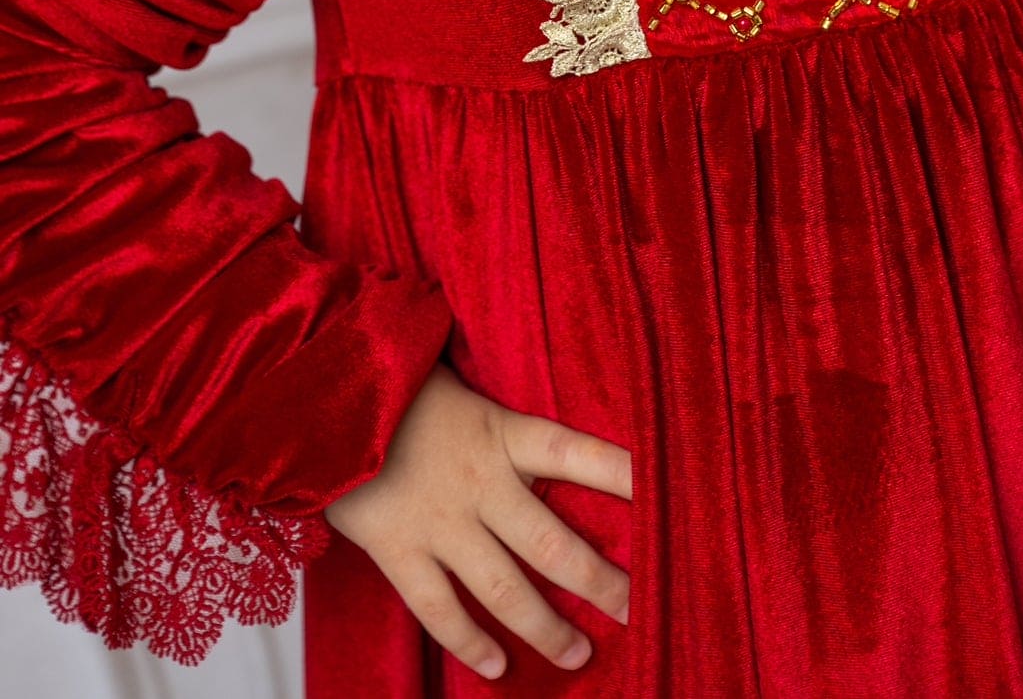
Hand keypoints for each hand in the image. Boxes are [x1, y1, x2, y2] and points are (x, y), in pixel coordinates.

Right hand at [322, 360, 631, 681]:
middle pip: (551, 541)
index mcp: (500, 431)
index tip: (666, 494)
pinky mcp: (398, 550)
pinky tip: (498, 667)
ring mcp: (438, 520)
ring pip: (505, 587)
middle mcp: (478, 480)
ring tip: (581, 655)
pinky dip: (469, 643)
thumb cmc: (400, 390)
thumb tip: (555, 455)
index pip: (577, 453)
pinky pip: (440, 610)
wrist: (320, 396)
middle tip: (638, 609)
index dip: (623, 475)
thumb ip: (505, 429)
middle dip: (600, 582)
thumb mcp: (464, 393)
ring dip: (546, 627)